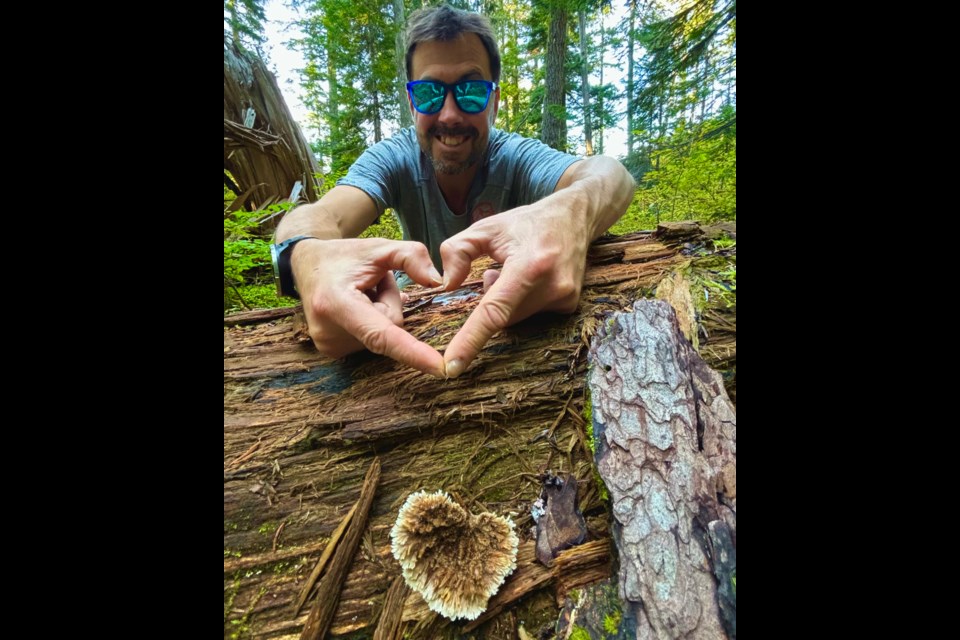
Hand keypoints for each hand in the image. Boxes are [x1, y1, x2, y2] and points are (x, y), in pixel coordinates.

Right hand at [291, 238, 445, 376]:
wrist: (306, 264)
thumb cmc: (345, 256)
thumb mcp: (379, 247)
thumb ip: (412, 256)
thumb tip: (438, 282)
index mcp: (336, 303)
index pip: (382, 334)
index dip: (413, 352)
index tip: (440, 370)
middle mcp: (328, 332)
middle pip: (390, 327)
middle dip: (389, 303)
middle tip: (369, 283)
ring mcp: (328, 346)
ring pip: (383, 336)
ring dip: (380, 313)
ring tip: (359, 293)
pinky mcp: (332, 352)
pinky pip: (372, 342)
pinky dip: (371, 324)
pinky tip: (356, 306)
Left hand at [439, 204, 586, 376]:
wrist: (573, 218)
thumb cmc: (525, 223)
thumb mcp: (485, 227)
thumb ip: (457, 251)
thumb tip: (446, 284)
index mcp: (529, 265)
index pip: (494, 311)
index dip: (471, 340)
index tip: (453, 366)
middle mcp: (552, 285)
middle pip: (503, 316)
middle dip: (493, 299)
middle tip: (498, 269)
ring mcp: (564, 298)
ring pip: (516, 318)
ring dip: (508, 301)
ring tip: (519, 270)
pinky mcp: (569, 305)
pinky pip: (533, 315)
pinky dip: (523, 301)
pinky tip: (533, 278)